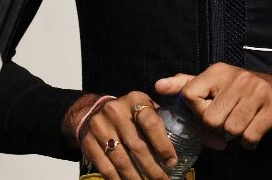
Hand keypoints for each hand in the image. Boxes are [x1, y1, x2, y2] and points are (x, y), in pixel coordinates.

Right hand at [63, 91, 177, 179]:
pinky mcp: (88, 142)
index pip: (151, 122)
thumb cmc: (126, 112)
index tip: (172, 162)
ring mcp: (100, 127)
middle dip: (153, 169)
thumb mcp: (142, 105)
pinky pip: (106, 167)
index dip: (163, 145)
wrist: (91, 111)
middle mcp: (115, 111)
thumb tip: (183, 141)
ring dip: (137, 178)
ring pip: (122, 160)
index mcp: (134, 100)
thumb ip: (158, 118)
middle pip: (137, 146)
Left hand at [156, 63, 271, 149]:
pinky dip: (249, 142)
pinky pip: (250, 136)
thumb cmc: (245, 91)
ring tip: (242, 124)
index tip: (208, 111)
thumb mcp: (215, 82)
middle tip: (228, 121)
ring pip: (231, 129)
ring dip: (235, 135)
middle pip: (211, 119)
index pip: (190, 96)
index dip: (197, 111)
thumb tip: (158, 86)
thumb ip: (186, 84)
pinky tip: (253, 132)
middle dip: (218, 127)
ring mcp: (258, 92)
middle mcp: (238, 78)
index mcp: (218, 71)